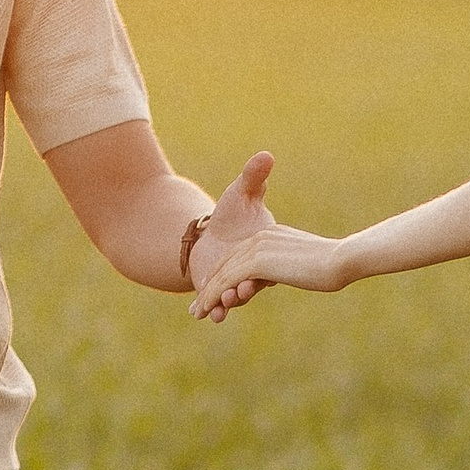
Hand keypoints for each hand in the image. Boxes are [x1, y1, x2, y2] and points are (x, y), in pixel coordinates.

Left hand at [184, 150, 281, 310]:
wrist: (204, 233)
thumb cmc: (231, 212)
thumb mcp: (241, 192)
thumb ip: (253, 176)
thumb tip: (266, 155)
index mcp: (262, 243)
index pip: (261, 259)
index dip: (258, 273)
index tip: (249, 281)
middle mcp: (252, 262)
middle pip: (246, 278)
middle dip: (238, 290)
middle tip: (231, 298)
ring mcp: (237, 277)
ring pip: (232, 290)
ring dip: (224, 301)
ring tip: (216, 312)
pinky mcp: (220, 287)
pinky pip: (218, 296)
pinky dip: (213, 306)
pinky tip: (205, 314)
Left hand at [191, 215, 354, 321]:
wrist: (342, 258)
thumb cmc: (336, 265)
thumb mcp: (312, 263)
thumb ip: (298, 265)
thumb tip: (307, 271)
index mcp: (271, 235)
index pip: (240, 255)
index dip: (225, 273)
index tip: (214, 291)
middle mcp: (260, 238)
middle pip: (226, 264)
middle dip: (210, 286)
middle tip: (197, 307)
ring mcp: (256, 249)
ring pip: (222, 275)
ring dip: (206, 296)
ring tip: (196, 313)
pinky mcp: (255, 262)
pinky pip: (225, 282)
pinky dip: (211, 297)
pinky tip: (204, 310)